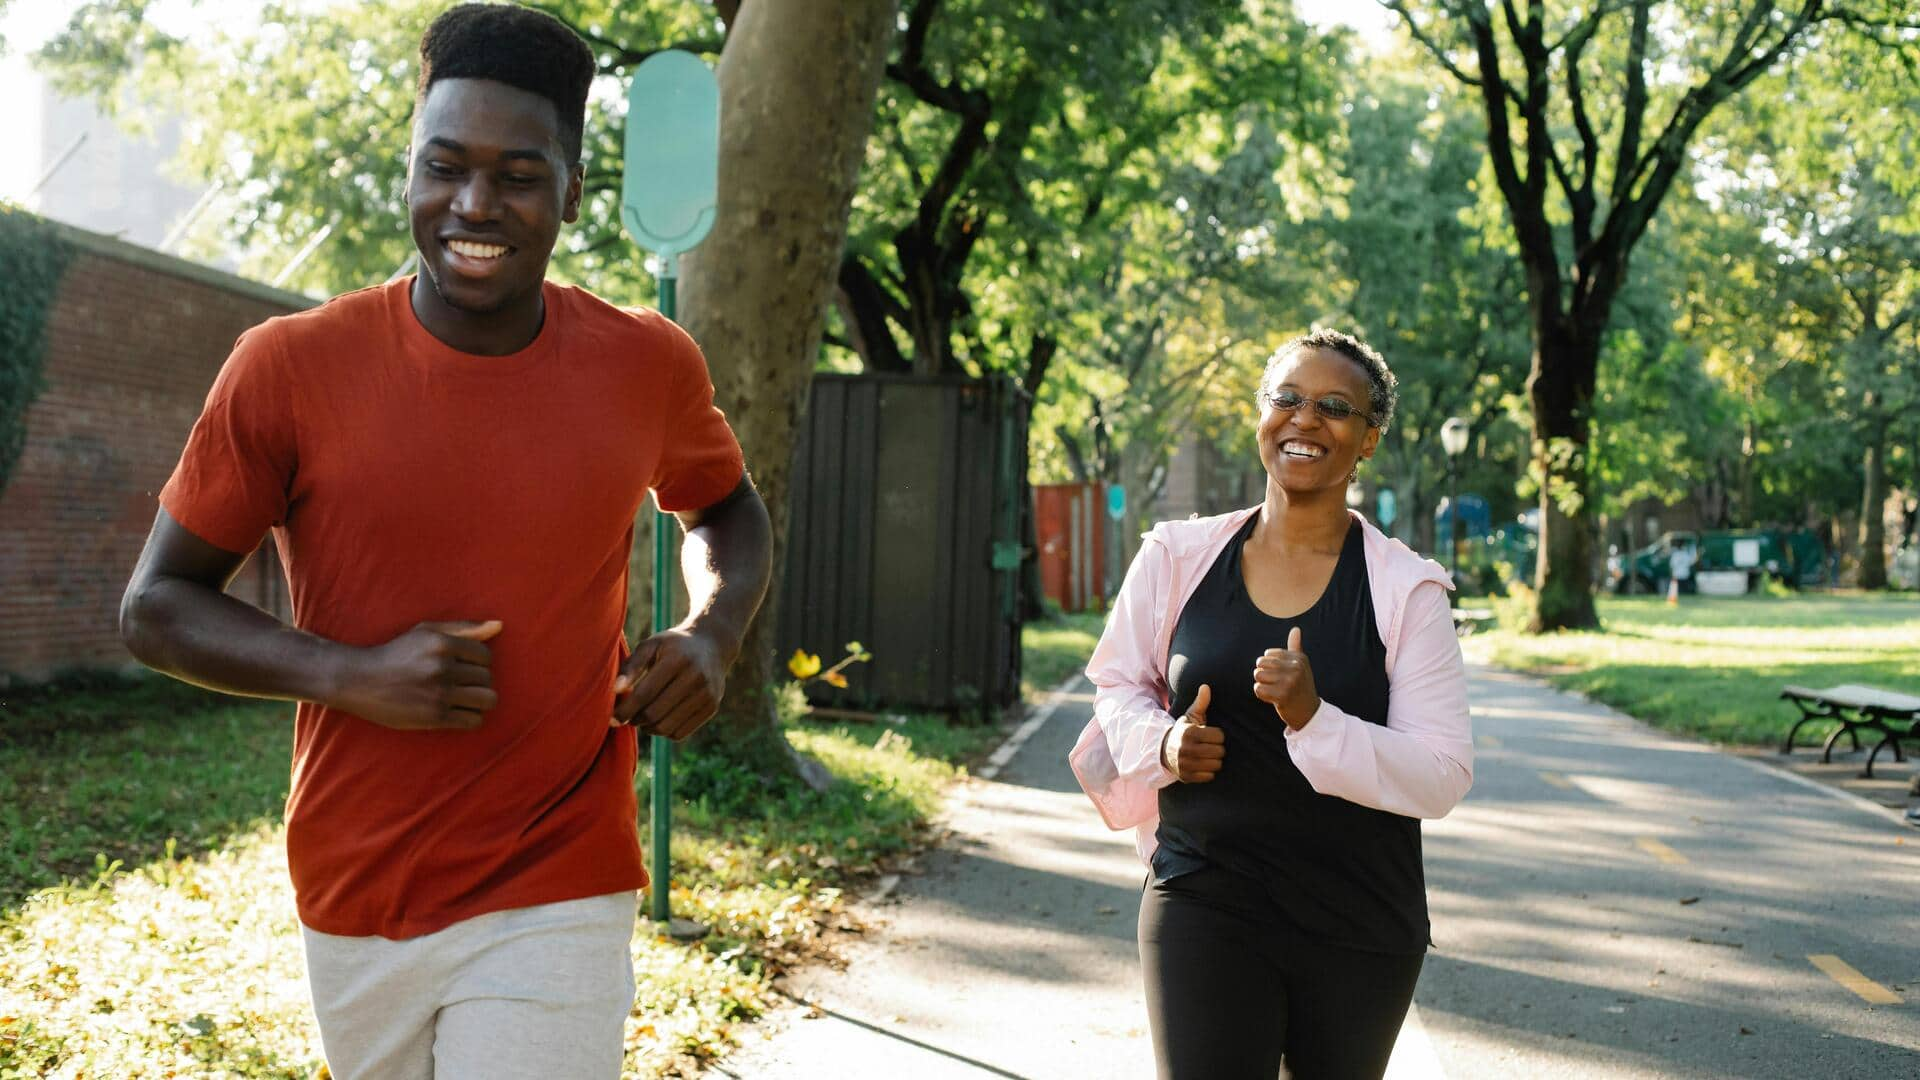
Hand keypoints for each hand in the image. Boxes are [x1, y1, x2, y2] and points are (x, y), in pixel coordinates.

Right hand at [335, 620, 501, 730]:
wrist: (360, 681)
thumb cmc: (397, 654)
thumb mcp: (426, 632)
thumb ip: (464, 628)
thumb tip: (499, 626)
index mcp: (442, 643)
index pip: (486, 656)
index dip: (478, 663)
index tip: (462, 667)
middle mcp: (442, 667)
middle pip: (487, 678)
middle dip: (477, 682)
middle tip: (458, 684)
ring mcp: (439, 693)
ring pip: (487, 700)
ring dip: (479, 701)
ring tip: (463, 699)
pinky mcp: (434, 717)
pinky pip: (473, 721)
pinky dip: (470, 718)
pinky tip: (456, 712)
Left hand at [613, 628, 727, 740]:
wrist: (712, 644)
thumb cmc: (672, 646)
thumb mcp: (650, 645)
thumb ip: (631, 666)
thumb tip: (616, 691)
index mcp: (677, 659)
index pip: (645, 694)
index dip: (625, 710)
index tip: (612, 719)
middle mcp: (695, 677)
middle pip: (655, 713)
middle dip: (635, 720)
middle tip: (628, 717)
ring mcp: (707, 694)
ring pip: (666, 728)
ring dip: (648, 728)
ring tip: (643, 718)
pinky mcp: (712, 707)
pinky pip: (680, 733)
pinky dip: (664, 732)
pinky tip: (660, 719)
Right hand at [1161, 684, 1224, 782]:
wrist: (1164, 750)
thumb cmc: (1183, 732)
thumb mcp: (1190, 717)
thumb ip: (1200, 703)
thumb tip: (1206, 687)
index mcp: (1190, 733)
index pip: (1219, 736)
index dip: (1218, 736)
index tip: (1212, 735)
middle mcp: (1186, 749)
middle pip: (1219, 752)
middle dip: (1218, 749)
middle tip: (1211, 746)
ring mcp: (1186, 764)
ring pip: (1216, 765)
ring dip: (1215, 761)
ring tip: (1208, 756)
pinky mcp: (1186, 776)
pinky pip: (1209, 777)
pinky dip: (1208, 772)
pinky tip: (1203, 765)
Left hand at [1253, 626, 1318, 729]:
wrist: (1308, 712)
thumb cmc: (1301, 686)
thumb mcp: (1301, 665)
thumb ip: (1295, 647)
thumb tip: (1296, 628)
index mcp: (1299, 658)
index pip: (1268, 654)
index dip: (1269, 665)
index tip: (1282, 675)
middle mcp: (1295, 667)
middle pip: (1261, 663)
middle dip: (1264, 674)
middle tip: (1277, 684)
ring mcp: (1289, 682)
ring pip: (1258, 675)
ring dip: (1262, 684)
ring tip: (1275, 690)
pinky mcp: (1281, 695)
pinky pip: (1258, 689)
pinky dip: (1262, 695)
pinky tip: (1273, 698)